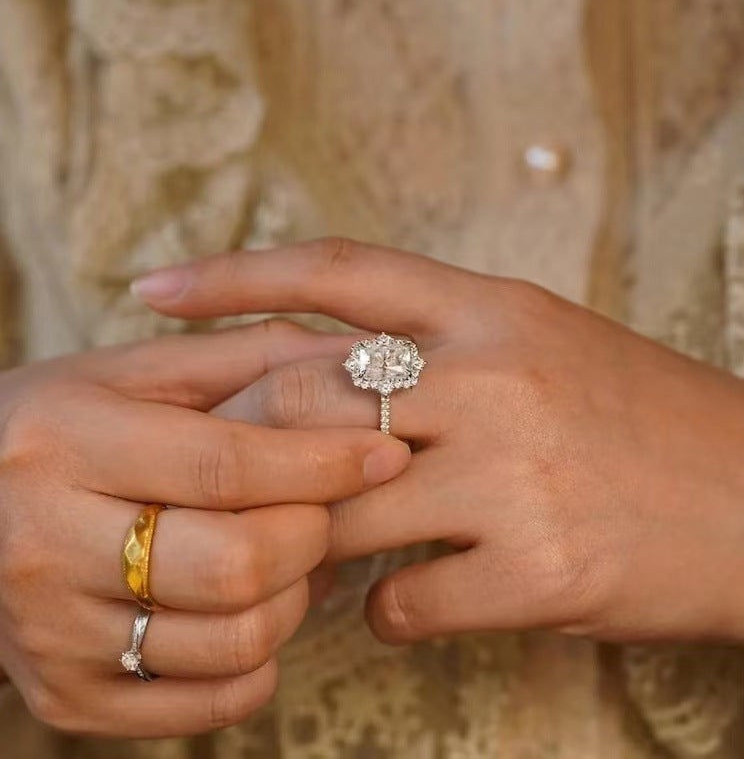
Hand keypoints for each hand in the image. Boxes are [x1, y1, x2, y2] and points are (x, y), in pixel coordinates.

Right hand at [0, 323, 407, 736]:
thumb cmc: (66, 426)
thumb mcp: (137, 372)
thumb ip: (247, 359)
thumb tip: (357, 358)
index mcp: (64, 441)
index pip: (224, 464)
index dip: (323, 461)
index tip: (386, 452)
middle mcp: (42, 545)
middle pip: (236, 564)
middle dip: (312, 533)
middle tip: (322, 506)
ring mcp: (50, 636)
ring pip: (235, 641)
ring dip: (295, 596)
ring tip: (290, 553)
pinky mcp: (68, 697)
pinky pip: (211, 701)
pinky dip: (263, 658)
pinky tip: (255, 607)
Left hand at [133, 238, 743, 651]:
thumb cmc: (641, 421)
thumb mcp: (543, 348)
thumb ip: (439, 355)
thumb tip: (326, 389)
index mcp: (495, 309)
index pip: (338, 270)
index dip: (235, 275)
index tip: (155, 291)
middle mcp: (496, 376)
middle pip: (308, 396)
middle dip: (254, 446)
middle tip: (233, 480)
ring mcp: (516, 474)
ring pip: (342, 511)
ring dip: (315, 543)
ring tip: (324, 556)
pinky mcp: (539, 569)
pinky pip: (404, 603)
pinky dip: (388, 615)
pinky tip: (413, 606)